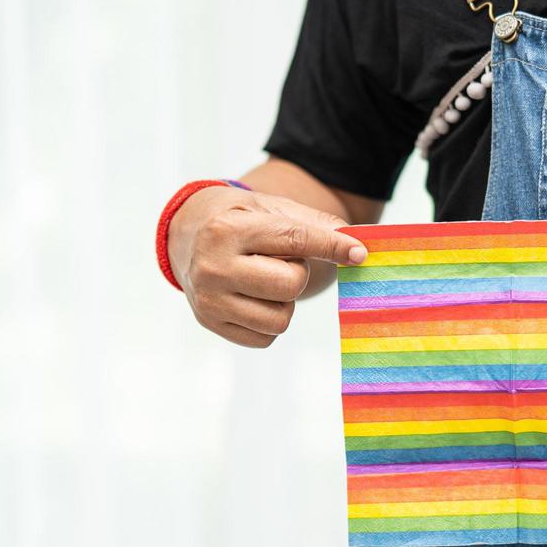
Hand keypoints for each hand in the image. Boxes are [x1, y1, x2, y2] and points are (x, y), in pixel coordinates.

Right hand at [168, 185, 366, 347]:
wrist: (188, 235)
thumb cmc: (239, 220)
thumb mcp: (270, 208)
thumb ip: (314, 225)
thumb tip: (358, 249)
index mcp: (228, 229)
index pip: (294, 240)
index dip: (332, 246)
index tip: (359, 253)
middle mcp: (213, 266)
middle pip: (290, 285)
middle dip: (297, 274)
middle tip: (279, 262)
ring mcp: (209, 300)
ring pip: (280, 319)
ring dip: (283, 301)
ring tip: (263, 279)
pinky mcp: (211, 323)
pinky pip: (265, 338)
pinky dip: (268, 320)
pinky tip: (252, 297)